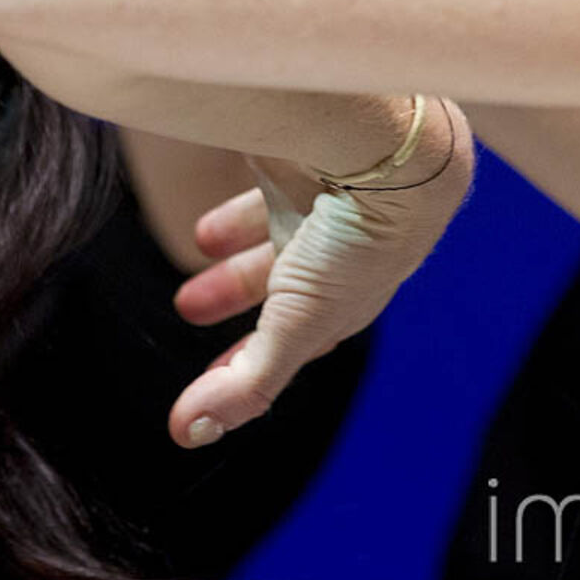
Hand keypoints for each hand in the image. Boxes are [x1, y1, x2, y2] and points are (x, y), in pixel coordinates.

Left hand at [165, 99, 472, 447]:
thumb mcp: (297, 324)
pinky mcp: (308, 156)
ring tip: (198, 243)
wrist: (391, 146)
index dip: (250, 363)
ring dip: (237, 245)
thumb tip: (191, 433)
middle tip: (188, 305)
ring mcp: (326, 203)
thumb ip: (247, 380)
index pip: (293, 340)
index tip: (209, 381)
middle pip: (281, 282)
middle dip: (236, 296)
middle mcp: (340, 253)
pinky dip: (242, 192)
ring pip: (276, 229)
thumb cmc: (358, 243)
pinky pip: (271, 177)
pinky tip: (221, 185)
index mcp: (350, 298)